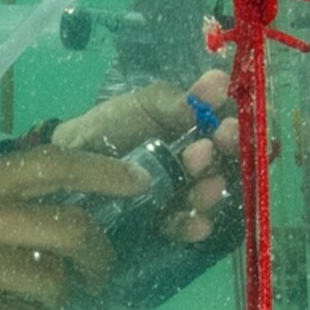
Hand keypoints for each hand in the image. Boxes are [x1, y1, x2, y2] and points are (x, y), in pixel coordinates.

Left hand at [51, 69, 241, 240]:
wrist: (75, 158)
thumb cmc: (113, 124)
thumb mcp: (144, 103)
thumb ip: (177, 99)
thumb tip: (219, 81)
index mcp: (198, 131)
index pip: (228, 130)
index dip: (234, 129)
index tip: (228, 125)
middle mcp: (198, 162)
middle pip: (225, 164)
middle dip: (223, 158)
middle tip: (207, 150)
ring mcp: (184, 193)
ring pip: (208, 196)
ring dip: (211, 193)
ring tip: (205, 187)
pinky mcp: (166, 222)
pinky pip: (185, 227)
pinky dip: (194, 227)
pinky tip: (198, 224)